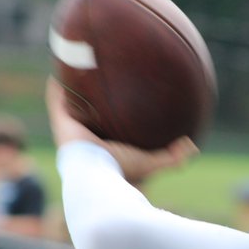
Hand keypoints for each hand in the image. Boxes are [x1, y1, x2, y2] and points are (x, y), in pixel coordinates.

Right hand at [46, 76, 198, 182]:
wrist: (100, 177)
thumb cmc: (124, 172)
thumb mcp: (152, 164)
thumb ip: (172, 156)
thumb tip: (192, 146)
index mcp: (103, 150)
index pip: (106, 133)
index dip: (108, 121)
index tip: (114, 106)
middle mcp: (84, 141)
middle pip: (85, 119)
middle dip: (87, 105)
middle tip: (93, 86)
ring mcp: (70, 134)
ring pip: (69, 109)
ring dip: (70, 93)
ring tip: (74, 72)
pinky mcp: (61, 125)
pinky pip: (57, 103)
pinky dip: (56, 90)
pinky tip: (59, 71)